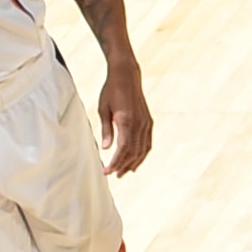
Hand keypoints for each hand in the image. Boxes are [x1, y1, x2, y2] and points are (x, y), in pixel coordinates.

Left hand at [98, 58, 152, 175]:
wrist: (127, 76)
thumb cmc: (111, 91)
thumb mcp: (103, 109)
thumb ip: (106, 130)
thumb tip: (105, 148)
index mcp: (126, 121)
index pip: (122, 149)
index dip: (115, 163)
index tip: (107, 171)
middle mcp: (139, 125)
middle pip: (133, 153)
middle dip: (123, 166)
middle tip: (114, 175)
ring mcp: (146, 124)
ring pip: (142, 150)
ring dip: (134, 163)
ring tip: (124, 172)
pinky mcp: (148, 122)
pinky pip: (147, 143)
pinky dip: (142, 154)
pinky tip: (136, 161)